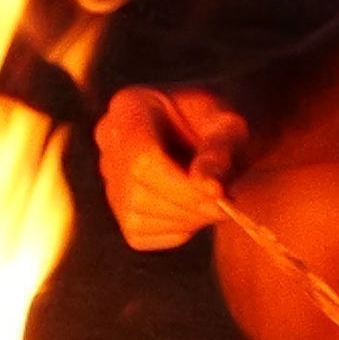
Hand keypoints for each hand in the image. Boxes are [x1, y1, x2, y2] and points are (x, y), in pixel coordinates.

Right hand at [99, 82, 253, 252]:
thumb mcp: (230, 126)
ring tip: (214, 204)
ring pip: (135, 216)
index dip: (181, 186)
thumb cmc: (224, 124)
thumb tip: (209, 188)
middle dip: (187, 207)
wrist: (217, 135)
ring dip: (184, 221)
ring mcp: (107, 173)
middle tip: (226, 205)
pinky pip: (139, 233)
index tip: (221, 196)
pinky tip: (193, 210)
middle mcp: (108, 138)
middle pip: (136, 191)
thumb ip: (220, 151)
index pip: (141, 159)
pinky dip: (174, 231)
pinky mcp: (117, 204)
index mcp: (130, 106)